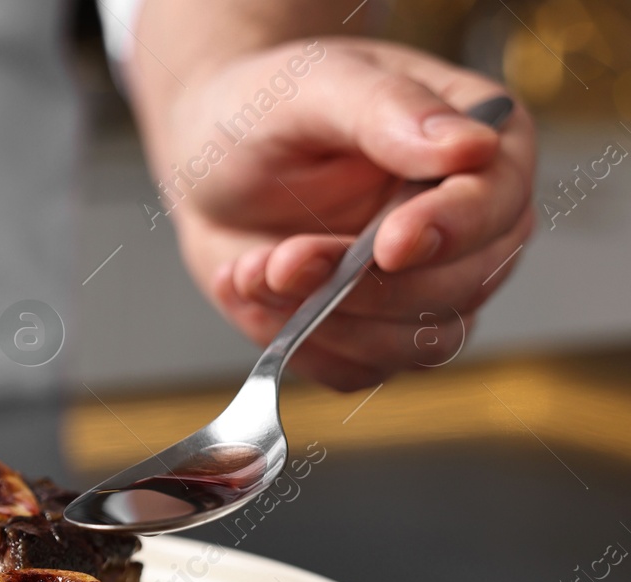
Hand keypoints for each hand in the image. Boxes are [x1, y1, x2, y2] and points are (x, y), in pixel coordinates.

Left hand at [153, 38, 535, 389]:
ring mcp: (427, 286)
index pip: (498, 200)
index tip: (389, 244)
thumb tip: (471, 147)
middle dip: (362, 287)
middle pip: (462, 287)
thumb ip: (387, 110)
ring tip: (250, 271)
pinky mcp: (373, 332)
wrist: (208, 164)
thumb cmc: (268, 110)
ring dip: (324, 322)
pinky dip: (295, 345)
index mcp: (480, 144)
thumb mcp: (315, 87)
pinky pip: (356, 370)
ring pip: (413, 342)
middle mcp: (469, 223)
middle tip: (280, 261)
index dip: (451, 230)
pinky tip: (247, 290)